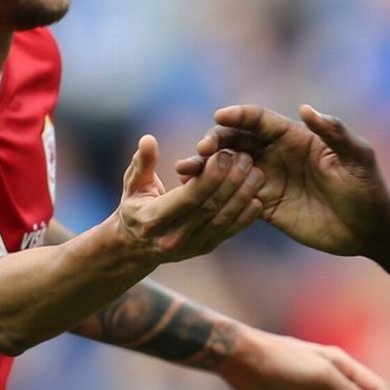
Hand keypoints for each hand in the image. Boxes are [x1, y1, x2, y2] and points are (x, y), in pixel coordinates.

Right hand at [117, 133, 263, 261]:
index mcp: (153, 219)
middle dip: (230, 182)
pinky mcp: (204, 249)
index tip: (223, 155)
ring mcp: (190, 247)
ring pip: (221, 221)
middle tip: (246, 159)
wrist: (136, 246)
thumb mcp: (132, 184)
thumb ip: (142, 162)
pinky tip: (257, 201)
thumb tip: (148, 139)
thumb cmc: (134, 206)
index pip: (188, 197)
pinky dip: (244, 219)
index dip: (208, 177)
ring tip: (256, 174)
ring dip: (241, 198)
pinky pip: (227, 233)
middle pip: (208, 208)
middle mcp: (172, 237)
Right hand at [177, 104, 389, 256]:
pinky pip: (234, 197)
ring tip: (185, 173)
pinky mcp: (265, 206)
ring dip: (207, 169)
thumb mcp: (358, 158)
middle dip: (214, 143)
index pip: (259, 120)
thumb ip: (334, 133)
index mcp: (295, 138)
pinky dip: (215, 195)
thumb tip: (306, 109)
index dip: (238, 117)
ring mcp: (269, 180)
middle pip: (236, 141)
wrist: (369, 229)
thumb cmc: (368, 189)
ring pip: (229, 168)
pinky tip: (197, 198)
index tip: (220, 118)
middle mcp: (277, 155)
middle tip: (199, 153)